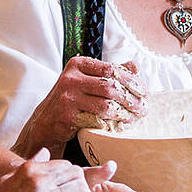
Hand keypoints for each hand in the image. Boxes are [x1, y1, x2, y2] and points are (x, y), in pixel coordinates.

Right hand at [0, 149, 99, 191]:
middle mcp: (39, 179)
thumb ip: (29, 165)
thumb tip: (45, 152)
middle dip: (83, 185)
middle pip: (75, 173)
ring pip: (80, 188)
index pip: (63, 164)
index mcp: (30, 169)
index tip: (74, 188)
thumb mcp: (8, 181)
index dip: (72, 176)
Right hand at [15, 57, 145, 156]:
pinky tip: (119, 126)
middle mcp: (71, 78)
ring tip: (134, 118)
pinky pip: (97, 121)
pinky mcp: (67, 116)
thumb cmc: (71, 98)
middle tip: (143, 109)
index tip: (145, 92)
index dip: (132, 81)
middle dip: (131, 99)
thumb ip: (109, 72)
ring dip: (124, 114)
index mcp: (78, 64)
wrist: (46, 121)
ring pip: (105, 105)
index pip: (112, 69)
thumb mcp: (86, 79)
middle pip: (110, 87)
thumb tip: (135, 66)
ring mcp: (67, 98)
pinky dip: (111, 125)